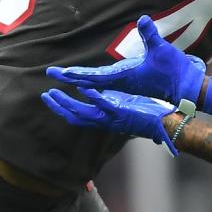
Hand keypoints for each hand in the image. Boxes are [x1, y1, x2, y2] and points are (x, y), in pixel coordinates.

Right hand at [41, 87, 180, 153]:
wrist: (167, 124)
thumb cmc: (150, 116)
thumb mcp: (128, 107)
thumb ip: (116, 102)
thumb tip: (109, 95)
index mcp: (106, 118)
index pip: (78, 115)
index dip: (63, 107)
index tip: (51, 97)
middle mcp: (106, 120)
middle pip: (75, 116)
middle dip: (58, 107)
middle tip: (45, 95)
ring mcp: (113, 118)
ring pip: (83, 113)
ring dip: (67, 103)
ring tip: (54, 93)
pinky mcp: (123, 113)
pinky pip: (104, 105)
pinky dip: (93, 97)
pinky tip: (83, 88)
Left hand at [47, 15, 205, 103]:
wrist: (187, 88)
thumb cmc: (174, 70)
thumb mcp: (161, 50)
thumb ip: (150, 34)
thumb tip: (143, 19)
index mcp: (124, 78)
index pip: (93, 76)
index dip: (75, 74)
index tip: (59, 72)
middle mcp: (121, 83)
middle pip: (89, 81)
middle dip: (70, 76)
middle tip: (50, 72)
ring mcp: (126, 85)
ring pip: (96, 84)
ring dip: (79, 79)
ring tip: (66, 75)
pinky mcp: (132, 84)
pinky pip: (106, 84)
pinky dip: (93, 81)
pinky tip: (90, 79)